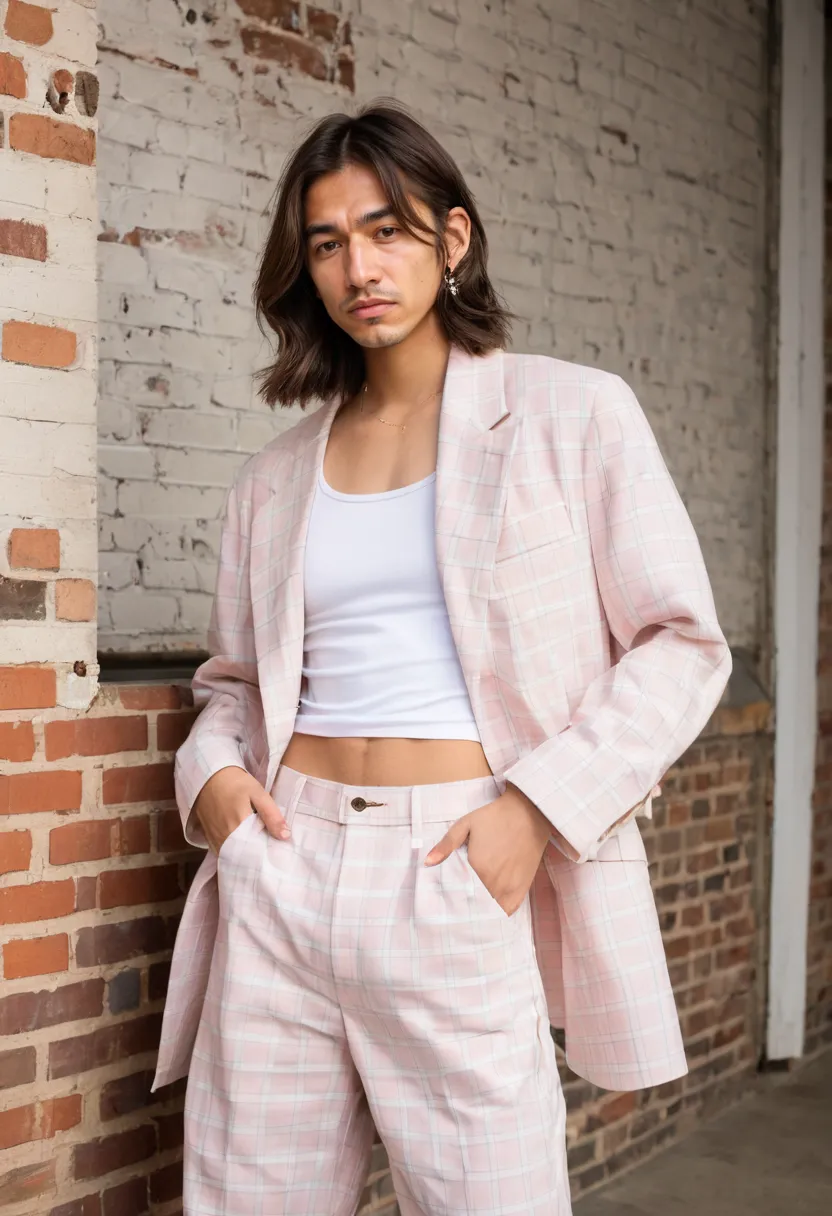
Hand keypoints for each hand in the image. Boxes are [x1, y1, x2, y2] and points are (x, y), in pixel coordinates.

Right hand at [192, 765, 290, 855]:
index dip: (268, 853)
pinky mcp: (209, 839)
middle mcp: (225, 838)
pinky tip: (242, 846)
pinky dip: (233, 853)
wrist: (209, 776)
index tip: (277, 851)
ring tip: (257, 849)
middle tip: (269, 851)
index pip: (257, 851)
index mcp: (239, 827)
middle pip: (245, 857)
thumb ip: (272, 815)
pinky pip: (223, 853)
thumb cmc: (236, 783)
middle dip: (257, 856)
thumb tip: (286, 836)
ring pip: (233, 857)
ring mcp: (215, 840)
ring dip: (245, 856)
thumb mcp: (258, 794)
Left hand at [423, 782, 551, 915]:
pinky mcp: (522, 887)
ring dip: (483, 909)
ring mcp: (509, 886)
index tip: (449, 896)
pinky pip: (509, 909)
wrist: (528, 813)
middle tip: (460, 903)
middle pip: (475, 903)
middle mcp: (494, 881)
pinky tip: (493, 907)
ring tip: (475, 906)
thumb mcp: (465, 825)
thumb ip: (446, 845)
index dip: (453, 896)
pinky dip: (500, 910)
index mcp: (477, 867)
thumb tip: (427, 863)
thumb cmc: (494, 817)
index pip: (459, 892)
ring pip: (491, 909)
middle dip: (467, 904)